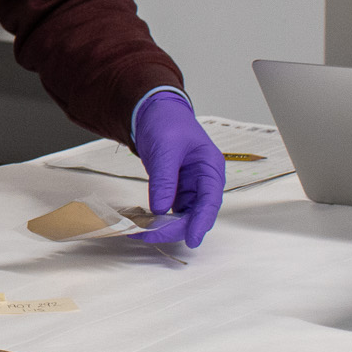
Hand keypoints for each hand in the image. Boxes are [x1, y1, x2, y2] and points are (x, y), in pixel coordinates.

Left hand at [131, 93, 225, 248]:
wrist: (153, 112)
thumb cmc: (167, 122)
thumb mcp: (166, 148)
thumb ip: (164, 179)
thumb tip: (160, 208)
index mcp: (209, 167)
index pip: (210, 201)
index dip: (202, 223)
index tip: (192, 239)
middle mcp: (203, 181)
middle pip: (196, 213)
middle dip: (174, 227)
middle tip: (149, 233)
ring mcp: (189, 187)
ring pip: (182, 215)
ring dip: (164, 225)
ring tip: (140, 229)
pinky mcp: (175, 190)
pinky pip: (169, 209)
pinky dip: (157, 217)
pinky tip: (143, 221)